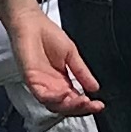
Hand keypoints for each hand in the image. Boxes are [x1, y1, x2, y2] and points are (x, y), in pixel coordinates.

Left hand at [2, 0, 100, 115]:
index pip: (75, 100)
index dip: (87, 105)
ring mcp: (40, 84)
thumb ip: (82, 72)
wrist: (31, 22)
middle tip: (93, 105)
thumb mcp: (71, 54)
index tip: (99, 105)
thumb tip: (95, 87)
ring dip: (70, 106)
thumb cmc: (46, 34)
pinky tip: (65, 94)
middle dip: (81, 109)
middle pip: (66, 107)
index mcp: (61, 81)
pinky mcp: (31, 80)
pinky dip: (54, 98)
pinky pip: (42, 95)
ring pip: (54, 105)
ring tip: (82, 101)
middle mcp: (51, 86)